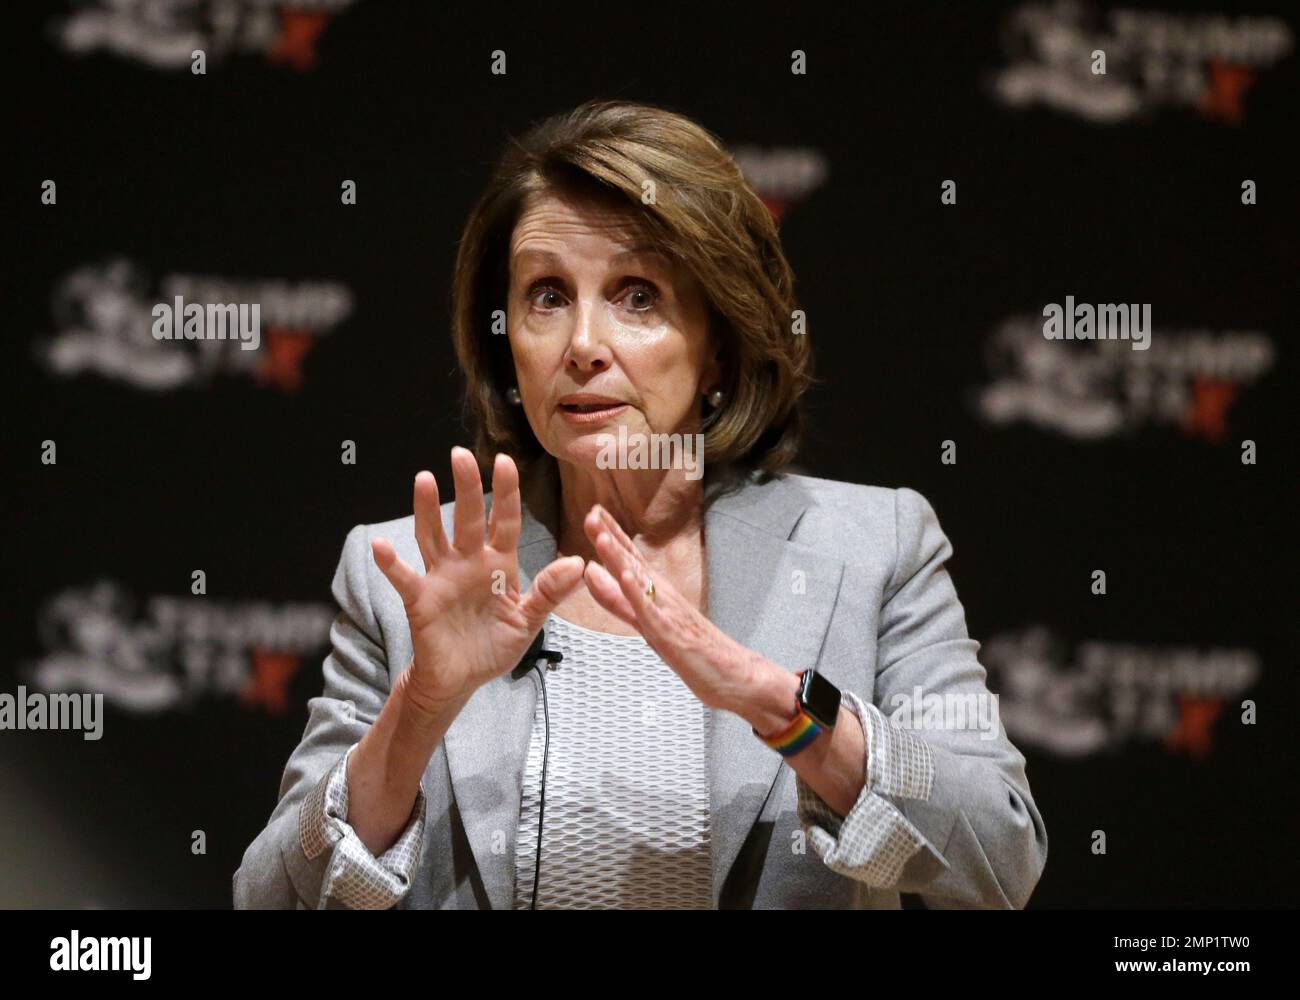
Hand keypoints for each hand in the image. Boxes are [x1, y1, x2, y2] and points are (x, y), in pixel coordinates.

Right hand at [370, 447, 585, 714]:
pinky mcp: (421, 600)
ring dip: (428, 510)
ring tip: (425, 479)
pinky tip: (381, 546)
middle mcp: (469, 563)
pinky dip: (392, 563)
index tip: (505, 462)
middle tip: (460, 455)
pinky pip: (405, 578)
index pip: (505, 521)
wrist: (461, 680)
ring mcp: (442, 578)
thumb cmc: (493, 647)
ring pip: (433, 536)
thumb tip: (579, 563)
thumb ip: (550, 592)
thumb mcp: (528, 621)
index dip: (506, 493)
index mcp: (499, 565)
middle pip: (467, 518)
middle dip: (466, 487)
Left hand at [580, 503, 763, 713]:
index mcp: (656, 593)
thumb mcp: (647, 623)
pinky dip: (637, 593)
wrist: (735, 674)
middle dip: (610, 537)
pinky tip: (625, 577)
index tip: (595, 513)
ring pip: (638, 581)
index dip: (611, 536)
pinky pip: (651, 612)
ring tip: (601, 536)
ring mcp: (667, 613)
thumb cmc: (696, 652)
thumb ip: (620, 602)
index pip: (630, 558)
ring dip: (619, 558)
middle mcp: (662, 597)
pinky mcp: (670, 634)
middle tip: (592, 513)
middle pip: (631, 561)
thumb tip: (596, 577)